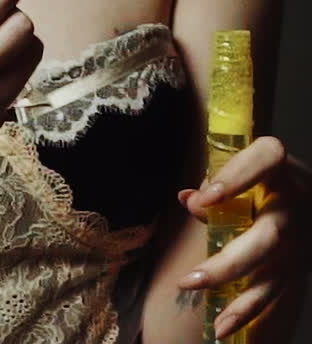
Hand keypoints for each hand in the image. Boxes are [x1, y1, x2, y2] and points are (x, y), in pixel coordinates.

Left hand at [177, 136, 311, 337]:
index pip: (267, 159)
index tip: (204, 198)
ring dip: (240, 299)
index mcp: (280, 167)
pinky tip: (224, 327)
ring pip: (274, 272)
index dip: (237, 176)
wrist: (310, 199)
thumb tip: (188, 200)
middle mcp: (294, 203)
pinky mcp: (299, 264)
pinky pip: (276, 291)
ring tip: (210, 317)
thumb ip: (217, 182)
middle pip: (270, 236)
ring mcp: (301, 238)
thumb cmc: (265, 178)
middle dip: (231, 261)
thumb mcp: (245, 170)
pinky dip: (249, 311)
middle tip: (191, 279)